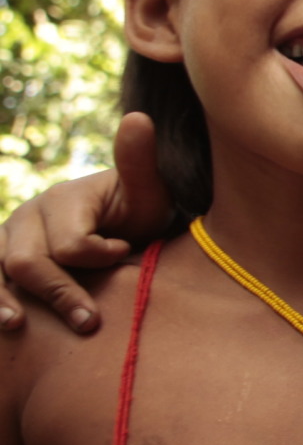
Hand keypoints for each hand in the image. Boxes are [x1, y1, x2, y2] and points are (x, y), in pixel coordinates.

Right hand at [0, 112, 171, 333]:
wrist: (123, 227)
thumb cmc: (138, 212)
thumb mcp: (147, 190)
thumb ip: (139, 162)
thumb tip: (139, 118)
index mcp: (62, 199)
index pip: (69, 241)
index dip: (98, 256)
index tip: (127, 253)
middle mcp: (27, 217)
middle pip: (26, 261)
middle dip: (59, 292)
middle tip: (91, 323)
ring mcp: (8, 239)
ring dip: (4, 300)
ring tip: (19, 326)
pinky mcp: (1, 261)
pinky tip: (6, 322)